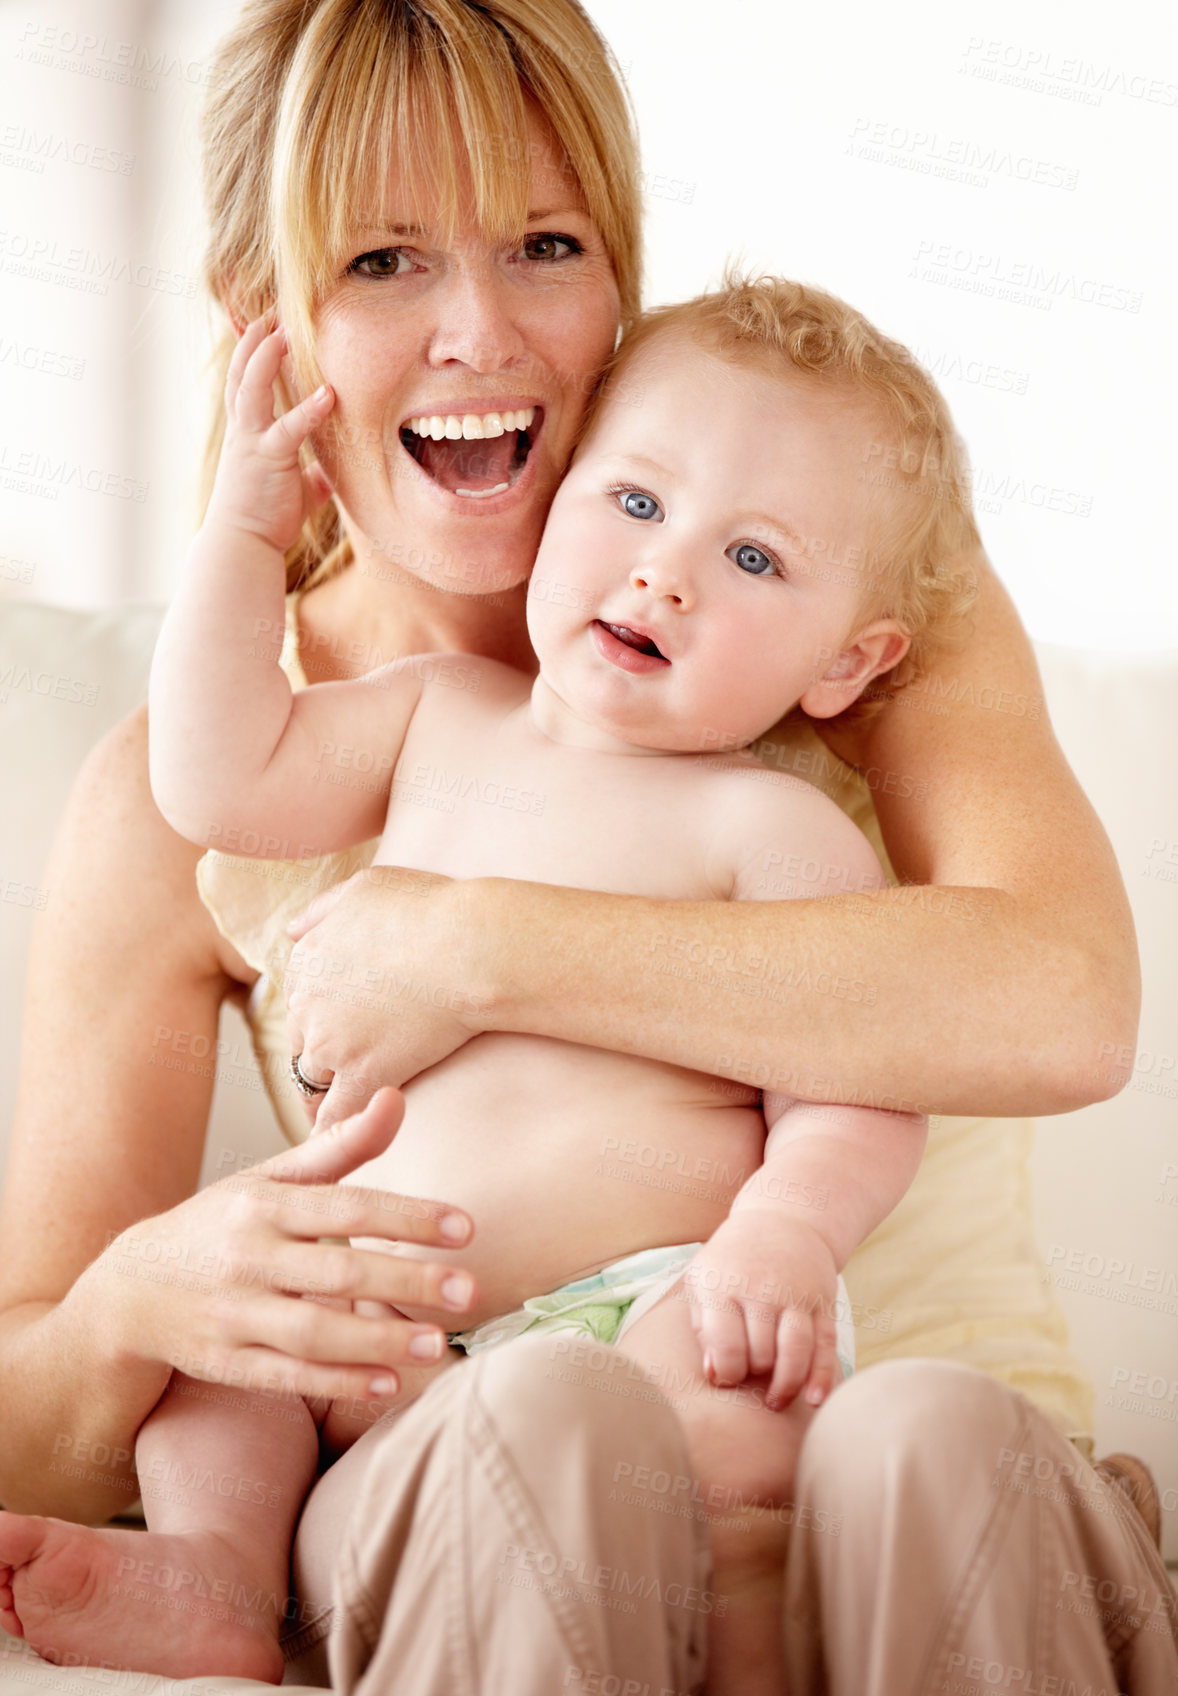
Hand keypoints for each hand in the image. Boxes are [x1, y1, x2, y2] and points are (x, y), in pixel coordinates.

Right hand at [97, 1089, 477, 1403]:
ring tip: (439, 1343)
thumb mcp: (270, 1177)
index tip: (466, 1227)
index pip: (348, 1207)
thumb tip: (396, 1097)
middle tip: (470, 1290)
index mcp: (265, 1204)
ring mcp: (235, 1314)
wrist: (131, 1289)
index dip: (409, 1217)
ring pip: (315, 1332)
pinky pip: (288, 1376)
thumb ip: (340, 1146)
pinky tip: (390, 1383)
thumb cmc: (221, 1224)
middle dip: (408, 1282)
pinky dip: (339, 1382)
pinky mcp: (226, 1363)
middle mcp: (249, 1257)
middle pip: (339, 1272)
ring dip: (380, 1341)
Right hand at [208, 315, 334, 550]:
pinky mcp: (269, 459)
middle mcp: (244, 431)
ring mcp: (252, 442)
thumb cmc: (264, 519)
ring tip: (283, 332)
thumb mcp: (293, 491)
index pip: (243, 384)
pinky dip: (309, 410)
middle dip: (252, 342)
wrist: (243, 545)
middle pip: (240, 374)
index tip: (262, 327)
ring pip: (250, 388)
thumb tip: (329, 477)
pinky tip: (328, 393)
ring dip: (265, 357)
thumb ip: (309, 477)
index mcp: (248, 434)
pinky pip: (289, 429)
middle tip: (269, 313)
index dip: (249, 354)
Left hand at [284, 866, 489, 1129]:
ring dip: (329, 1093)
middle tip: (355, 1069)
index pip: (301, 1001)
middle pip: (304, 1042)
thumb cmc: (432, 908)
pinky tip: (347, 1142)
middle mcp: (307, 1001)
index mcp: (307, 958)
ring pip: (314, 1081)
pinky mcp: (363, 1074)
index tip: (346, 1029)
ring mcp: (332, 1041)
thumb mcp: (367, 887)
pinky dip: (336, 1131)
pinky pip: (336, 1116)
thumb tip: (293, 931)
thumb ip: (323, 910)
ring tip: (352, 1108)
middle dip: (324, 1056)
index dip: (324, 1017)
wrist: (472, 945)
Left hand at [682, 1214, 840, 1411]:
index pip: (726, 1347)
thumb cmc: (733, 1259)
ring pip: (796, 1352)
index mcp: (724, 1286)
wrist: (783, 1218)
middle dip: (755, 1375)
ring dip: (787, 1385)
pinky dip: (823, 1376)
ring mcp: (796, 1295)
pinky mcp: (823, 1302)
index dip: (726, 1374)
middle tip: (751, 1378)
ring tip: (776, 1400)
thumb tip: (714, 1375)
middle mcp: (762, 1290)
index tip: (726, 1377)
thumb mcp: (704, 1280)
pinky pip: (826, 1345)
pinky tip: (815, 1399)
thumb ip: (702, 1327)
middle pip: (762, 1354)